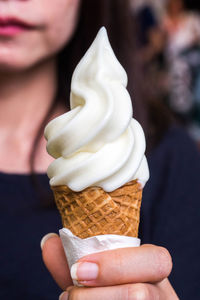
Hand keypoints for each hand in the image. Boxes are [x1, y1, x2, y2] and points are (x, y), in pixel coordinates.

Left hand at [41, 234, 178, 298]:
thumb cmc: (111, 288)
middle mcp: (162, 295)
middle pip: (141, 294)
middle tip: (70, 293)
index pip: (156, 259)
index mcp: (154, 270)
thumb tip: (50, 241)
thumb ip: (76, 260)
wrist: (120, 299)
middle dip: (97, 295)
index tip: (78, 270)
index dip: (116, 265)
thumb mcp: (98, 274)